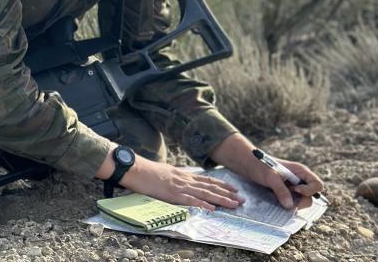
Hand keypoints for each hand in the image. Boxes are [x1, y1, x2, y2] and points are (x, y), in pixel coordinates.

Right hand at [119, 156, 244, 210]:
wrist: (135, 168)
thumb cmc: (147, 171)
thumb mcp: (165, 171)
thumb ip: (176, 176)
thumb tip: (183, 181)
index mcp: (183, 175)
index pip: (207, 180)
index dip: (221, 185)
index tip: (234, 188)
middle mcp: (185, 180)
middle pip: (210, 187)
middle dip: (227, 193)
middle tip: (242, 199)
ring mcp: (179, 187)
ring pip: (205, 194)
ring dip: (221, 199)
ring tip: (234, 204)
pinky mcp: (172, 194)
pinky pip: (190, 200)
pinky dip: (202, 205)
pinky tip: (212, 208)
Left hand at [209, 133, 324, 208]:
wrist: (247, 165)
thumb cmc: (259, 165)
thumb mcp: (270, 177)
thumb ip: (281, 190)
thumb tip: (290, 206)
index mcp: (300, 171)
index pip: (317, 185)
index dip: (310, 190)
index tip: (295, 190)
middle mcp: (300, 180)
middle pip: (311, 196)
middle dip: (301, 201)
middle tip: (286, 201)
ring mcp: (293, 187)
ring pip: (302, 201)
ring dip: (293, 204)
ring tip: (279, 199)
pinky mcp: (286, 192)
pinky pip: (292, 202)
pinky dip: (287, 204)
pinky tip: (277, 200)